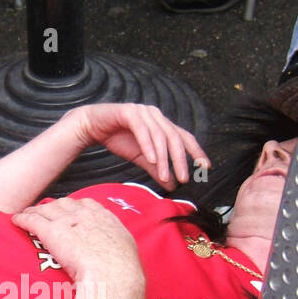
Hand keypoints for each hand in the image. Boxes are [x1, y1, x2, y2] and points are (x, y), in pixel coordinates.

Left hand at [11, 197, 143, 298]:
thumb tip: (115, 252)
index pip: (85, 204)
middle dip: (53, 207)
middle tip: (46, 213)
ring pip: (45, 209)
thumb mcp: (126, 250)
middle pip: (63, 203)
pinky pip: (32, 220)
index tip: (69, 213)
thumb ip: (117, 244)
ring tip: (28, 215)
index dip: (74, 207)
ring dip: (35, 211)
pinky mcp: (51, 232)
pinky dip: (22, 219)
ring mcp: (67, 222)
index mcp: (104, 218)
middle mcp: (84, 215)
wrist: (113, 276)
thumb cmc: (123, 271)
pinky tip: (16, 221)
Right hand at [65, 103, 208, 191]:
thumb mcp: (142, 158)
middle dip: (180, 160)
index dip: (196, 151)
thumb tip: (173, 185)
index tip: (205, 166)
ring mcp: (143, 112)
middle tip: (184, 178)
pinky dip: (148, 146)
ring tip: (165, 176)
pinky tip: (151, 160)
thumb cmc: (118, 139)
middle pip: (175, 138)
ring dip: (164, 158)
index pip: (184, 137)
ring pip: (159, 136)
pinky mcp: (129, 113)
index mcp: (162, 124)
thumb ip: (158, 170)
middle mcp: (156, 116)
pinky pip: (142, 130)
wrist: (92, 126)